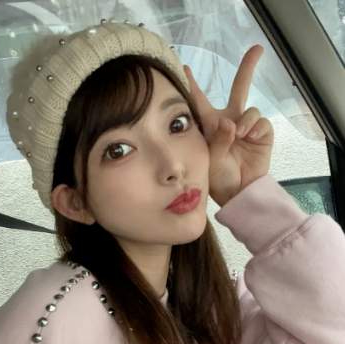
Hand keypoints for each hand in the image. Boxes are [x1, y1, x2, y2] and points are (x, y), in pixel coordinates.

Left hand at [183, 45, 273, 206]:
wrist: (239, 193)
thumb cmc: (218, 179)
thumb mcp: (210, 160)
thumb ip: (217, 140)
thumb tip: (230, 122)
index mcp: (210, 127)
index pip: (199, 101)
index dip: (192, 85)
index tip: (184, 68)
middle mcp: (229, 122)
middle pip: (239, 89)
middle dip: (248, 68)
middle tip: (257, 49)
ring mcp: (246, 127)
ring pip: (250, 109)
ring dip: (244, 121)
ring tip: (239, 136)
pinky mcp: (262, 134)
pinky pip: (260, 121)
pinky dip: (255, 128)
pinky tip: (249, 138)